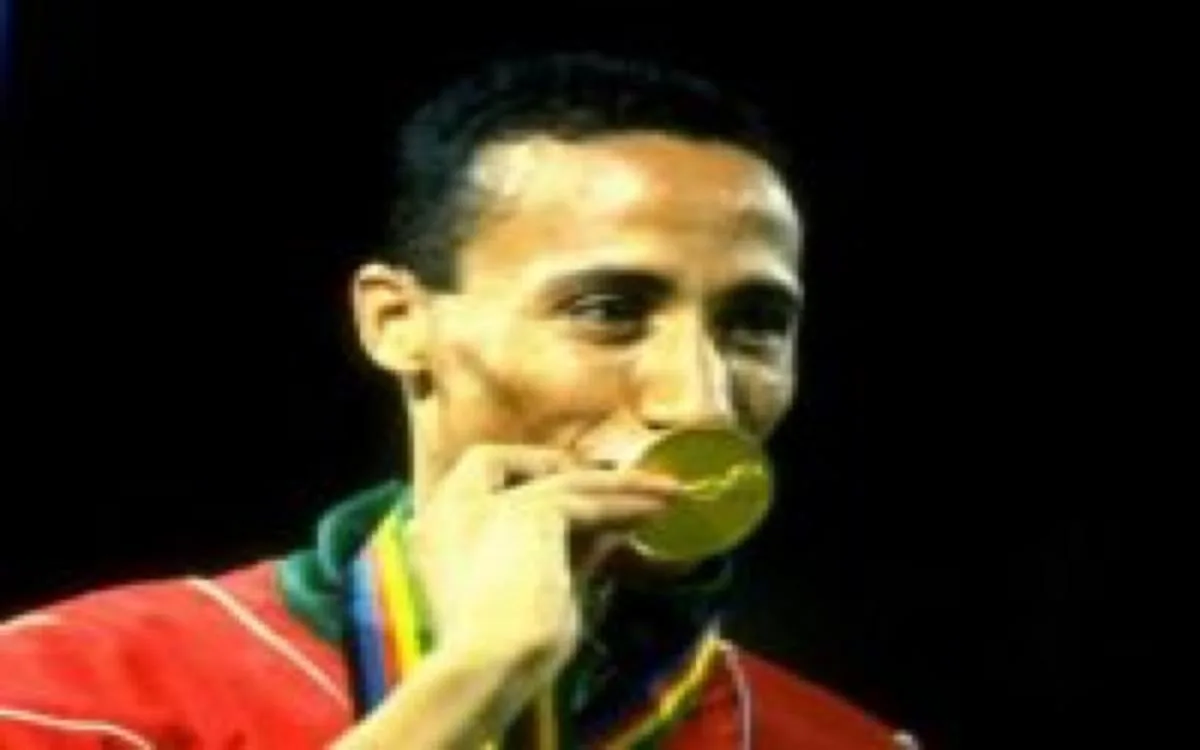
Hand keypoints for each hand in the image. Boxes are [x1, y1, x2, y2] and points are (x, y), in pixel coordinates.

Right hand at [407, 444, 682, 705]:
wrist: (485, 667)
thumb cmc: (500, 656)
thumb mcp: (531, 594)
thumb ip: (562, 555)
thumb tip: (608, 530)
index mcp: (435, 535)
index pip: (475, 477)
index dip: (520, 474)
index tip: (563, 490)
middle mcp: (451, 510)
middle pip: (510, 462)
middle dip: (559, 466)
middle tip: (610, 482)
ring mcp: (488, 506)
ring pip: (561, 479)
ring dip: (618, 484)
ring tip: (664, 493)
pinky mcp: (529, 512)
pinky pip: (587, 499)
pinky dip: (626, 503)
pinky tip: (657, 509)